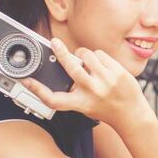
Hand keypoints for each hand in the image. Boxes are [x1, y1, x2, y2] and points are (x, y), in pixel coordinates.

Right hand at [23, 38, 154, 132]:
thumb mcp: (84, 105)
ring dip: (82, 54)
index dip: (37, 90)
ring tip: (85, 61)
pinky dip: (97, 57)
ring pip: (87, 55)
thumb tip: (62, 65)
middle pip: (70, 68)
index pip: (53, 100)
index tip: (26, 80)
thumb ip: (72, 91)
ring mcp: (107, 81)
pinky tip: (99, 65)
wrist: (131, 115)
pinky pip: (100, 54)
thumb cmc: (104, 108)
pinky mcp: (118, 72)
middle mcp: (92, 92)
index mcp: (80, 104)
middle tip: (54, 43)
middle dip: (61, 53)